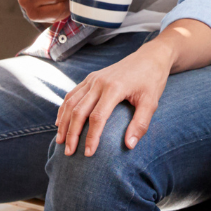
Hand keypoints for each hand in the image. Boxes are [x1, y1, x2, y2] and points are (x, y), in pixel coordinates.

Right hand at [55, 42, 174, 155]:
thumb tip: (129, 146)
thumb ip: (140, 124)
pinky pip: (72, 94)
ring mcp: (92, 79)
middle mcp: (99, 82)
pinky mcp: (90, 78)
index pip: (97, 117)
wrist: (149, 57)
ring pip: (71, 102)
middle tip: (68, 153)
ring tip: (59, 141)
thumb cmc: (151, 81)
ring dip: (63, 123)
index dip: (91, 137)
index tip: (88, 154)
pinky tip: (60, 122)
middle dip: (71, 134)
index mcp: (114, 88)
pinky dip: (64, 109)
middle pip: (78, 111)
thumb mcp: (151, 102)